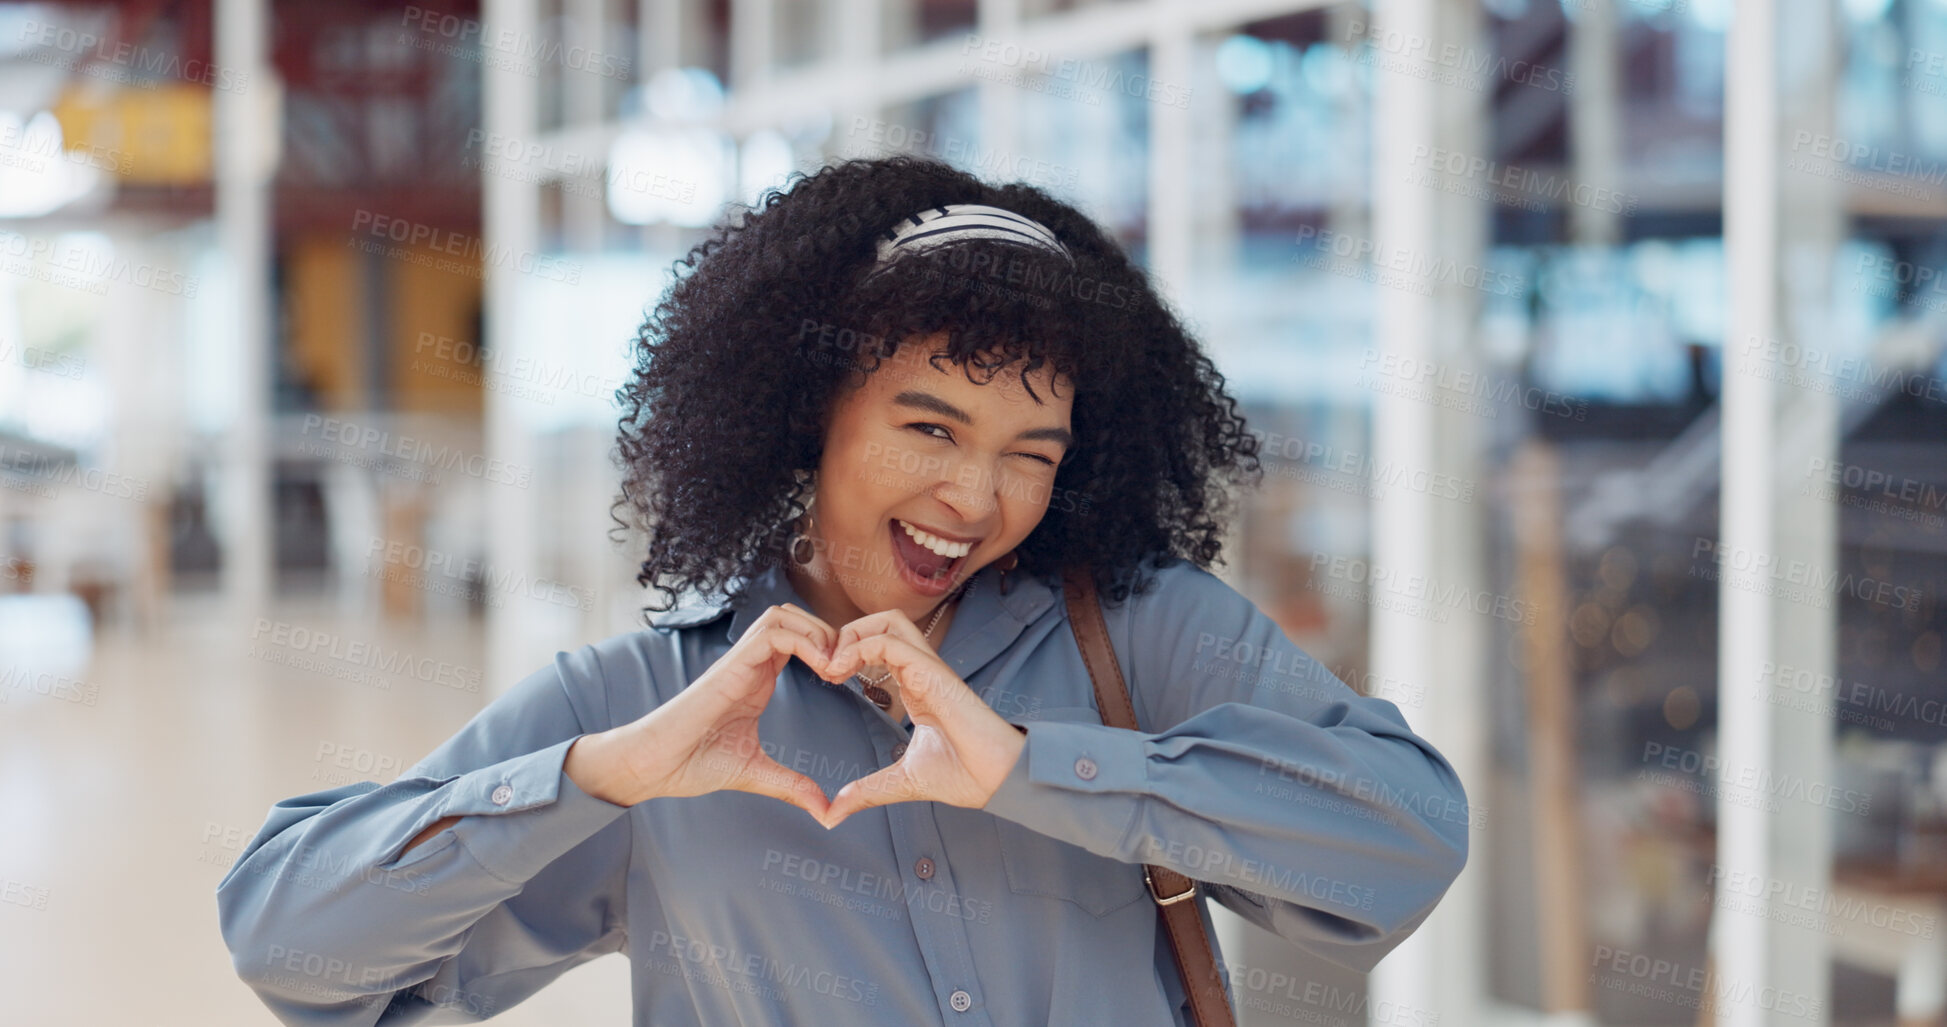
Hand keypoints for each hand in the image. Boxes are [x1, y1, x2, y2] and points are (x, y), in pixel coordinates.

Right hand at [589, 603, 839, 818]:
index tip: (846, 679)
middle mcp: (750, 664)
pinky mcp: (730, 666)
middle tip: (846, 667)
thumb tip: (825, 811)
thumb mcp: (756, 773)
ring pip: (782, 615)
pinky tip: (821, 668)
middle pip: (793, 616)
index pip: (797, 640)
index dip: (827, 649)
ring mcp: (739, 661)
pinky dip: (803, 641)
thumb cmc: (692, 763)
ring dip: (816, 632)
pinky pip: (772, 634)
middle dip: (827, 632)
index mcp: (757, 680)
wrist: (653, 764)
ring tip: (834, 666)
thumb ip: (791, 786)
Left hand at [815, 609, 1027, 829]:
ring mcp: (929, 669)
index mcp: (916, 686)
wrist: (996, 781)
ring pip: (889, 621)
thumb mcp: (901, 782)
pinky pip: (892, 643)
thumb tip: (833, 813)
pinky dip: (860, 649)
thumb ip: (866, 792)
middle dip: (847, 634)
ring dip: (853, 635)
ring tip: (832, 666)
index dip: (848, 653)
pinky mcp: (933, 674)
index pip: (880, 645)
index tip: (825, 678)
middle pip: (883, 621)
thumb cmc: (963, 775)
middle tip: (824, 666)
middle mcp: (922, 671)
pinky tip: (842, 672)